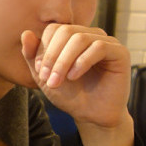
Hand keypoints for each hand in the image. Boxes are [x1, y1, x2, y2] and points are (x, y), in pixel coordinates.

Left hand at [21, 24, 134, 145]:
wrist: (91, 116)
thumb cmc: (69, 95)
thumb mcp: (44, 76)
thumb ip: (32, 56)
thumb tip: (26, 33)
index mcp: (72, 37)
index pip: (54, 29)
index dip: (43, 49)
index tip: (39, 71)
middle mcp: (90, 35)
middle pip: (66, 31)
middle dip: (52, 56)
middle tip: (47, 79)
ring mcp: (106, 41)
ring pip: (80, 38)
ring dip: (64, 61)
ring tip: (58, 81)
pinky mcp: (120, 52)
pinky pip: (99, 47)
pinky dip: (82, 62)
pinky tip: (74, 77)